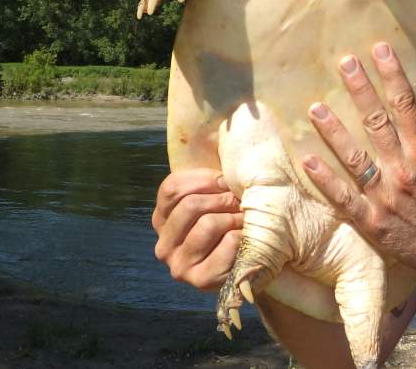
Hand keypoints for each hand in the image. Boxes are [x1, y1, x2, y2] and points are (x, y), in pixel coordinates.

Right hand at [152, 168, 243, 290]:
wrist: (254, 259)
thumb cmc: (234, 219)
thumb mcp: (217, 193)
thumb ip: (211, 173)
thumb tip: (221, 133)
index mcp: (161, 219)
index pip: (171, 188)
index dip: (204, 179)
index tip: (226, 180)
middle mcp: (163, 245)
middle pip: (190, 205)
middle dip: (222, 199)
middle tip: (240, 202)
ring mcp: (179, 266)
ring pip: (208, 224)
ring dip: (235, 218)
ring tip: (245, 220)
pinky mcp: (200, 281)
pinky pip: (227, 244)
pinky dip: (242, 237)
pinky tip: (246, 241)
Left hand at [301, 42, 415, 277]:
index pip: (406, 105)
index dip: (392, 75)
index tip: (379, 48)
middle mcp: (405, 170)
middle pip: (379, 124)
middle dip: (361, 91)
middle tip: (344, 62)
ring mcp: (387, 196)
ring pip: (357, 159)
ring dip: (335, 132)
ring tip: (315, 108)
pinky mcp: (372, 221)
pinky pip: (344, 198)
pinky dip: (326, 180)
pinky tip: (309, 160)